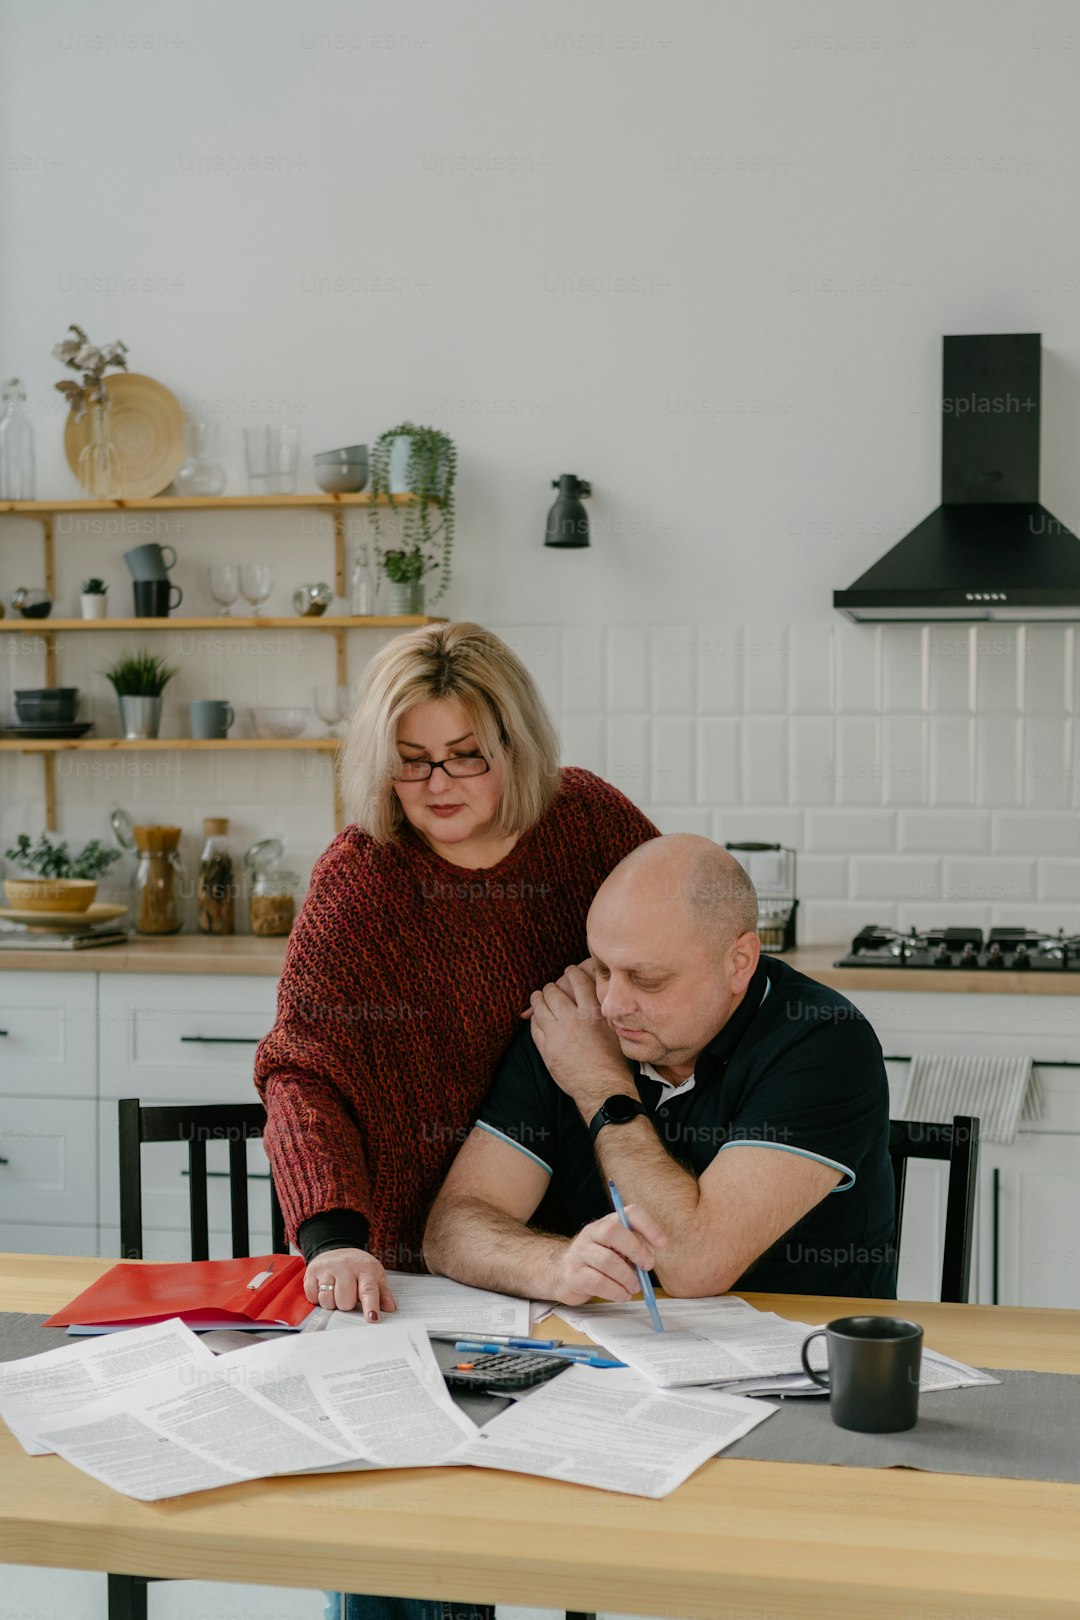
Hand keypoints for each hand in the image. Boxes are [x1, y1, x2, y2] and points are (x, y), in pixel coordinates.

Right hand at [304, 1248, 396, 1320]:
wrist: (337, 1249)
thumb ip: (383, 1293)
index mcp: (365, 1268)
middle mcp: (345, 1266)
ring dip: (332, 1302)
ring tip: (336, 1291)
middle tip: (348, 1294)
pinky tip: (324, 1288)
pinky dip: (317, 1298)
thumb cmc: (358, 1267)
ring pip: (327, 1301)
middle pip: (345, 1302)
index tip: (373, 1318)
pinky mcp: (312, 1271)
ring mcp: (327, 1268)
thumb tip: (390, 1309)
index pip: (368, 1290)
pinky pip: (313, 1297)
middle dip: (346, 1304)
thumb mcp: (375, 1275)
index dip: (370, 1306)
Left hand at [528, 962, 629, 1106]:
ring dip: (538, 999)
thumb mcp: (615, 1029)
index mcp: (593, 1011)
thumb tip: (598, 993)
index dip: (571, 972)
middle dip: (551, 987)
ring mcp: (557, 1034)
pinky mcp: (547, 1049)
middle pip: (553, 991)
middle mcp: (573, 1019)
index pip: (578, 980)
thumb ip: (604, 1010)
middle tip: (550, 987)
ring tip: (538, 997)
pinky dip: (535, 1019)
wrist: (604, 1088)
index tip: (569, 971)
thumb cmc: (614, 1061)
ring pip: (540, 1006)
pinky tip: (537, 1018)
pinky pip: (535, 1027)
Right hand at [550, 1204, 665, 1305]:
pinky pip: (598, 1282)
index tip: (661, 1243)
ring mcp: (580, 1253)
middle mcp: (592, 1233)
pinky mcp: (574, 1275)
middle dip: (635, 1250)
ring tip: (634, 1287)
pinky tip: (623, 1295)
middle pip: (613, 1231)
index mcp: (608, 1223)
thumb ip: (632, 1252)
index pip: (630, 1213)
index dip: (648, 1226)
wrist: (562, 1272)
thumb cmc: (598, 1262)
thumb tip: (648, 1264)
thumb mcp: (616, 1250)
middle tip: (647, 1267)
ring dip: (627, 1277)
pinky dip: (616, 1291)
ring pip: (607, 1260)